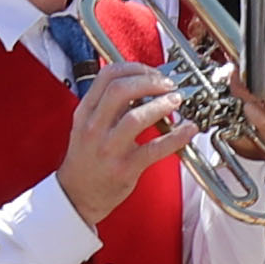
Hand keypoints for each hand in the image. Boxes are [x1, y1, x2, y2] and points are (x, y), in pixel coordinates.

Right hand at [58, 62, 182, 221]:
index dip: (135, 68)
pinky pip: (154, 149)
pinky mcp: (125, 168)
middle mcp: (94, 127)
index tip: (152, 71)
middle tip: (167, 84)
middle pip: (121, 90)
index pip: (107, 76)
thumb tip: (142, 84)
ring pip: (136, 117)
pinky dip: (175, 137)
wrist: (76, 195)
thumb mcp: (86, 125)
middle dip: (149, 81)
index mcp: (85, 112)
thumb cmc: (86, 159)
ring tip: (176, 100)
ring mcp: (108, 148)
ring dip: (161, 105)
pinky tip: (188, 130)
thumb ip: (108, 105)